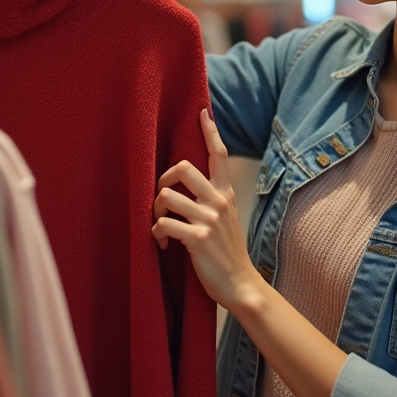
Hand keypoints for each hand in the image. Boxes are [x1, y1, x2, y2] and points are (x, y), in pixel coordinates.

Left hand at [153, 110, 263, 310]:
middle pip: (182, 168)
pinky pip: (163, 224)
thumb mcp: (227, 218)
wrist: (240, 283)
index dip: (210, 131)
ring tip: (160, 227)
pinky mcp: (198, 239)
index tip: (202, 112)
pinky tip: (163, 244)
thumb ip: (213, 199)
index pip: (220, 155)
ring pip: (166, 196)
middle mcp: (219, 201)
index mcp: (225, 193)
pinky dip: (157, 234)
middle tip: (161, 198)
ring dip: (155, 212)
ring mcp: (209, 219)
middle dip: (163, 179)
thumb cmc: (228, 251)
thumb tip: (189, 186)